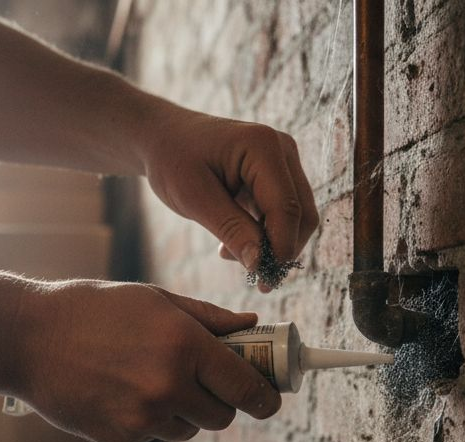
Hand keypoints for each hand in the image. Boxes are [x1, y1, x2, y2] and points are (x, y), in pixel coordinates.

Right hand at [13, 280, 281, 441]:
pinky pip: (154, 435)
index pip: (247, 388)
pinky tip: (121, 392)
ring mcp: (144, 417)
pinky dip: (148, 420)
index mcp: (186, 346)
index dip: (264, 396)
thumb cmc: (92, 310)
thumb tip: (251, 326)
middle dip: (218, 401)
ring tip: (147, 380)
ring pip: (188, 429)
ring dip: (181, 412)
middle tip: (200, 382)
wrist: (28, 338)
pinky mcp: (121, 438)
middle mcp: (170, 385)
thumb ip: (209, 319)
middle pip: (222, 416)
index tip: (268, 399)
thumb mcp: (155, 300)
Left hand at [139, 108, 319, 291]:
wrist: (162, 137)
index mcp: (263, 146)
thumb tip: (259, 263)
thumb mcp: (194, 198)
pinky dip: (265, 234)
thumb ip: (230, 229)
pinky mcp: (277, 175)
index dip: (280, 248)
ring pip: (297, 217)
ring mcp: (283, 161)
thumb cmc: (172, 160)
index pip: (286, 208)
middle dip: (282, 250)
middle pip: (302, 214)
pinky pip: (283, 213)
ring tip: (232, 257)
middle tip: (257, 281)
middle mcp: (282, 150)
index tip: (264, 281)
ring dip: (272, 245)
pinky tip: (234, 246)